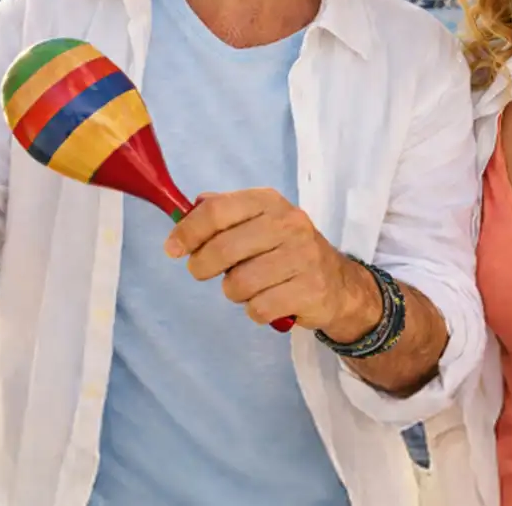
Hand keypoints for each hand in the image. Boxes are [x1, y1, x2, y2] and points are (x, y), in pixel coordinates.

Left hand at [165, 189, 379, 337]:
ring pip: (238, 283)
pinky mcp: (311, 290)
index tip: (172, 248)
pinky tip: (268, 301)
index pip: (216, 211)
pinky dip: (255, 310)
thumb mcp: (258, 220)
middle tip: (201, 271)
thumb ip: (222, 212)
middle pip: (222, 249)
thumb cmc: (286, 249)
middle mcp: (288, 224)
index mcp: (268, 201)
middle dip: (201, 266)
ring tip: (247, 286)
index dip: (188, 232)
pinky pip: (259, 308)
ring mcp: (303, 257)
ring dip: (233, 291)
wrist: (339, 282)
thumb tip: (184, 211)